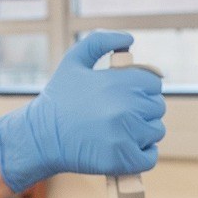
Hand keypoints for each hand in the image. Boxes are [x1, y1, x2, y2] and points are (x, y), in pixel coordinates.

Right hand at [0, 31, 165, 190]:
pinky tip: (128, 149)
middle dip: (142, 110)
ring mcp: (126, 135)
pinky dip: (143, 154)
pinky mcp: (123, 159)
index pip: (154, 84)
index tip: (129, 96)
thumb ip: (100, 42)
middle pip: (156, 108)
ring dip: (143, 132)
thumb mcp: (73, 61)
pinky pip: (149, 157)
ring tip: (121, 132)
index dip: (142, 89)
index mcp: (121, 83)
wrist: (40, 138)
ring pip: (155, 131)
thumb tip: (129, 38)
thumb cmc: (58, 100)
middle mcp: (127, 108)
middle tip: (122, 115)